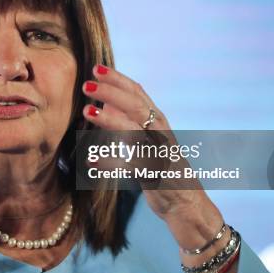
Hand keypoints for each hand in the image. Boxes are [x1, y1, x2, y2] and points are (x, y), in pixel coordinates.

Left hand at [80, 65, 216, 230]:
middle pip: (136, 106)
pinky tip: (91, 160)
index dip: (117, 79)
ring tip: (87, 112)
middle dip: (111, 92)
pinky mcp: (156, 177)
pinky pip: (131, 167)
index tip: (96, 68)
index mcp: (157, 122)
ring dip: (110, 120)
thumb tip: (105, 100)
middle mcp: (160, 133)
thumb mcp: (149, 139)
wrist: (187, 204)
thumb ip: (131, 120)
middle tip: (87, 85)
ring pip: (135, 132)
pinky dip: (111, 163)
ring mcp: (159, 154)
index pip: (138, 93)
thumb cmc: (162, 169)